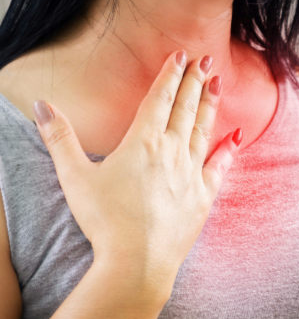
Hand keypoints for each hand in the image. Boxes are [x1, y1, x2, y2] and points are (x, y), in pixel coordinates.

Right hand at [32, 51, 241, 300]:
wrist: (137, 262)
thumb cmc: (105, 220)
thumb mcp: (75, 177)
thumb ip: (60, 138)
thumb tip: (40, 104)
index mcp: (144, 142)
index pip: (159, 99)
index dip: (170, 75)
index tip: (180, 55)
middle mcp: (173, 151)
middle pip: (185, 108)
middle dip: (195, 81)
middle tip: (207, 59)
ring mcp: (192, 173)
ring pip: (203, 130)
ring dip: (210, 104)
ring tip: (218, 83)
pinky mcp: (203, 195)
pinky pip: (220, 166)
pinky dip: (229, 149)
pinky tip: (237, 135)